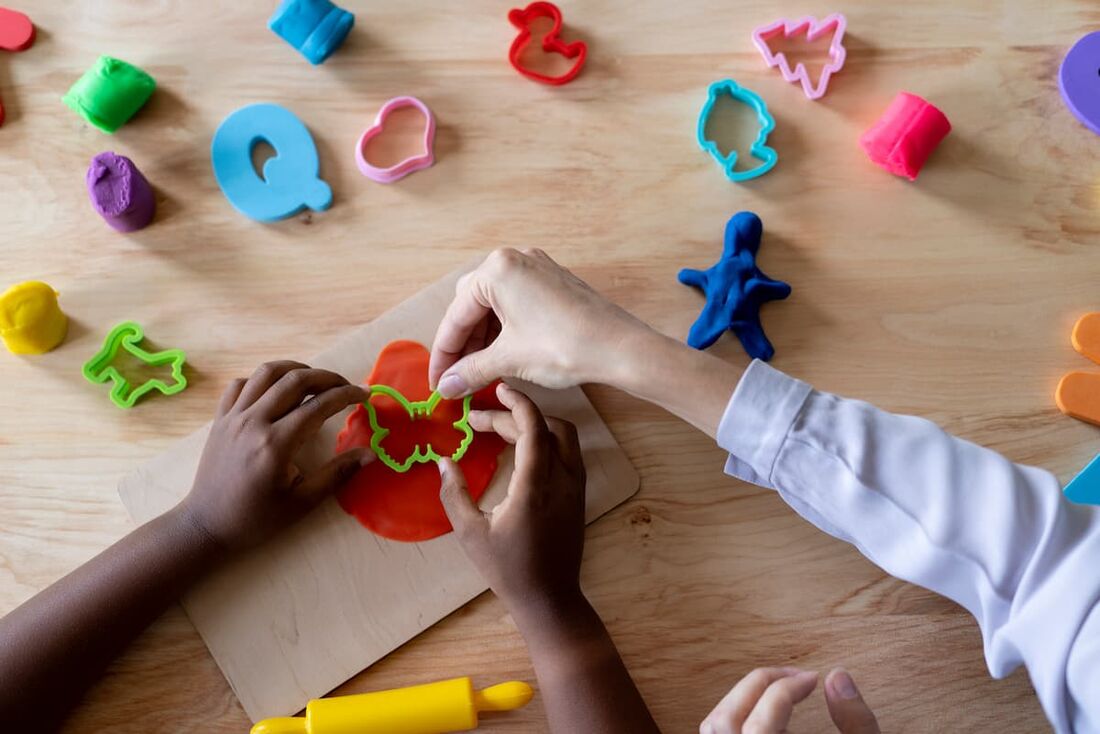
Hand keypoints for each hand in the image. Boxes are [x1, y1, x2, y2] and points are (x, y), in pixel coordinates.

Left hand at [180, 361, 372, 550]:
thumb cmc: (257, 518)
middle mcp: (253, 422)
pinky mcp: (219, 419)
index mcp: (276, 444)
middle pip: (295, 379)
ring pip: (266, 373)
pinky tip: (275, 392)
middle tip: (344, 386)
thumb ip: (337, 474)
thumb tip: (371, 454)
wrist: (207, 526)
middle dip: (327, 377)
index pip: (319, 405)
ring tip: (314, 380)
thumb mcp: (303, 503)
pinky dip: (261, 381)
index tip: (365, 395)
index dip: (347, 395)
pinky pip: (240, 384)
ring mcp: (233, 417)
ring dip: (295, 369)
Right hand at [429, 248, 654, 397]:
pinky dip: (505, 329)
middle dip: (463, 343)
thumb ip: (471, 370)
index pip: (456, 316)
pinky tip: (503, 355)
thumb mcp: (509, 359)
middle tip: (458, 377)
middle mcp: (515, 259)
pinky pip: (517, 303)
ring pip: (495, 305)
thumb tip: (447, 386)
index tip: (437, 382)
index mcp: (497, 270)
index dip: (444, 354)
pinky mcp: (554, 281)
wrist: (620, 348)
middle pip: (472, 306)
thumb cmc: (565, 346)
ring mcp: (537, 267)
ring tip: (480, 371)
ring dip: (484, 338)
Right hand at [438, 383, 585, 610]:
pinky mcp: (579, 494)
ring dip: (535, 423)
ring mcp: (575, 487)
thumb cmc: (507, 568)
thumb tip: (443, 461)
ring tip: (501, 428)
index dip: (517, 403)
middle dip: (514, 415)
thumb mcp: (470, 533)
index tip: (498, 389)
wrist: (550, 597)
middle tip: (479, 420)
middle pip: (546, 428)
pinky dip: (546, 439)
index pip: (534, 428)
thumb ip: (454, 494)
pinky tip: (522, 447)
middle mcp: (562, 480)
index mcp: (535, 487)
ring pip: (564, 436)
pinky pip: (568, 452)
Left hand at [700, 668, 879, 733]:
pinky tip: (765, 713)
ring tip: (779, 689)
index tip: (814, 678)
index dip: (789, 688)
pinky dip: (736, 717)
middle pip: (726, 718)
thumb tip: (840, 676)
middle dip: (761, 685)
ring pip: (714, 726)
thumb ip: (858, 724)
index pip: (764, 717)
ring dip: (743, 698)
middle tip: (795, 677)